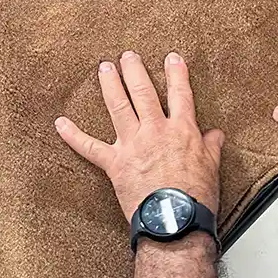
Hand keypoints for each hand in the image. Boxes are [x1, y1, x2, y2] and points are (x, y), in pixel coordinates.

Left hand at [55, 51, 223, 220]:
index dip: (176, 74)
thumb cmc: (195, 199)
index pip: (180, 94)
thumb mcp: (212, 168)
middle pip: (143, 92)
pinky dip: (73, 135)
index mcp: (182, 131)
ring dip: (110, 85)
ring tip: (104, 68)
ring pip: (119, 106)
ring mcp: (133, 145)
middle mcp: (155, 131)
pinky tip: (61, 123)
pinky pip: (89, 147)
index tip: (171, 57)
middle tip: (128, 55)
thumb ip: (211, 147)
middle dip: (135, 70)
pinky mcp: (114, 164)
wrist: (174, 221)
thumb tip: (216, 134)